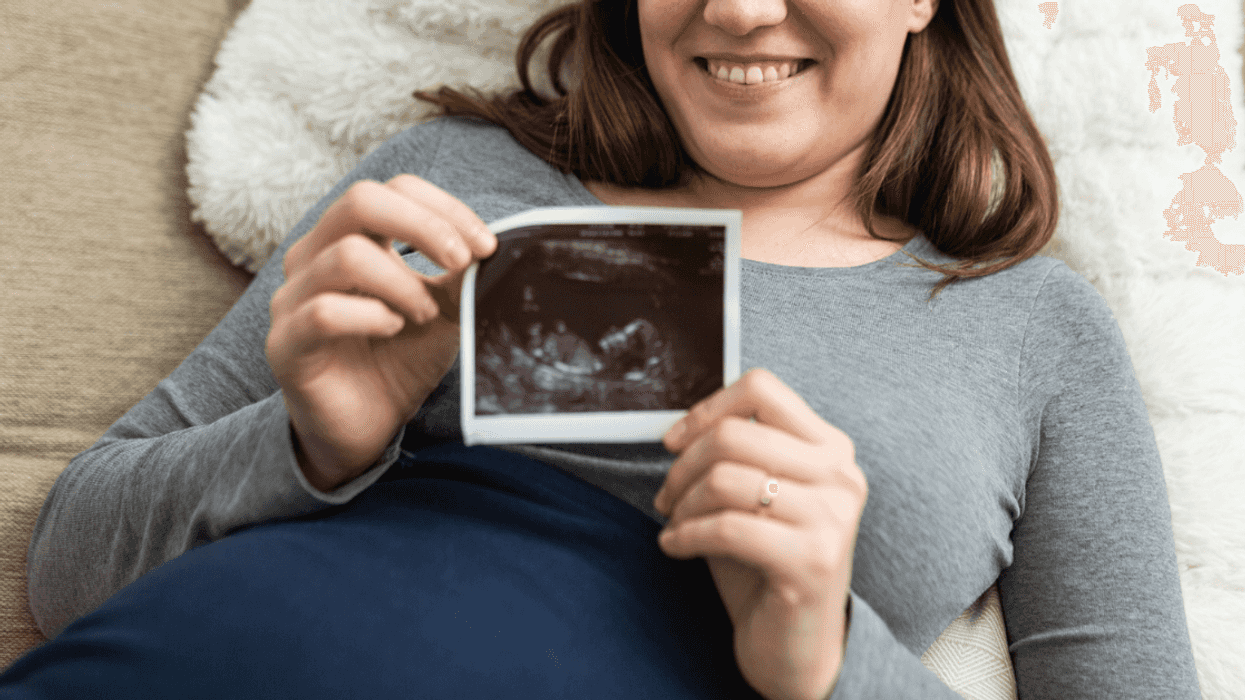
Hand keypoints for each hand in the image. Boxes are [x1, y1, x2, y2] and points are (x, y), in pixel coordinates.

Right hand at [265, 175, 495, 491]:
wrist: (366, 428)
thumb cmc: (399, 359)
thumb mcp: (442, 309)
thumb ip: (459, 274)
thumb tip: (494, 244)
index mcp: (352, 236)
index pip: (395, 189)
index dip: (444, 208)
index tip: (485, 246)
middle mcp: (314, 256)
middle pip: (361, 200)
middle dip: (424, 226)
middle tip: (462, 261)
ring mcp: (293, 297)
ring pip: (346, 255)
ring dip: (403, 283)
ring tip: (425, 315)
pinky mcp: (285, 343)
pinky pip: (323, 312)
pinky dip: (370, 316)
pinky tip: (393, 329)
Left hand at [652, 368, 867, 699]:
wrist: (799, 646)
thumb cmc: (768, 566)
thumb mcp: (757, 497)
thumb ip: (737, 456)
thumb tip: (681, 429)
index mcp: (831, 449)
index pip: (762, 389)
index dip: (706, 409)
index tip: (674, 440)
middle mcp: (840, 476)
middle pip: (735, 433)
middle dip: (682, 465)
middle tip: (666, 496)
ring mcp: (832, 519)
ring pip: (725, 479)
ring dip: (682, 504)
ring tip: (674, 523)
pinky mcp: (812, 561)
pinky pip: (726, 528)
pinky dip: (685, 535)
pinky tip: (675, 546)